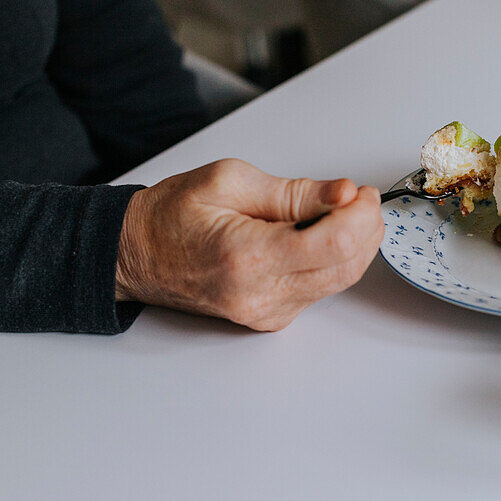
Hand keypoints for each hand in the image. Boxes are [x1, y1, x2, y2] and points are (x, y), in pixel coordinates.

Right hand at [115, 158, 382, 330]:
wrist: (134, 255)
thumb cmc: (172, 215)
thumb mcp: (231, 181)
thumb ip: (295, 192)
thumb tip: (344, 194)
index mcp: (248, 256)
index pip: (335, 244)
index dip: (362, 215)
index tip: (362, 192)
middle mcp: (261, 295)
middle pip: (347, 267)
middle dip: (366, 228)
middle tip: (359, 198)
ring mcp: (267, 312)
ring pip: (339, 280)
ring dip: (354, 244)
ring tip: (341, 211)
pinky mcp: (271, 319)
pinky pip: (320, 290)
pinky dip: (332, 260)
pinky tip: (320, 235)